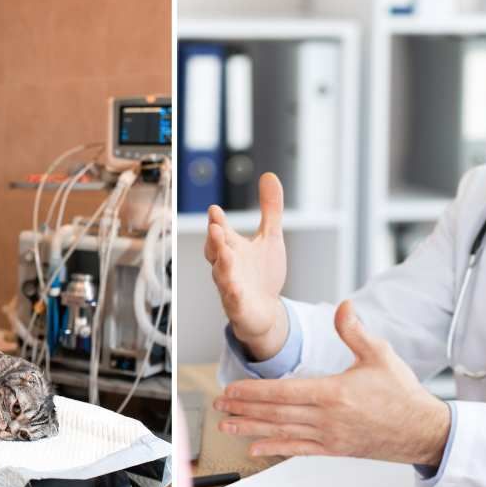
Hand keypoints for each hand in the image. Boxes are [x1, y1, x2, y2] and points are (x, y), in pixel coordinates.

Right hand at [204, 173, 288, 359]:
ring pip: (222, 275)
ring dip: (222, 264)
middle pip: (216, 251)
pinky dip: (233, 295)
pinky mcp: (238, 307)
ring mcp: (230, 286)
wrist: (264, 311)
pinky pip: (233, 301)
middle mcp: (227, 265)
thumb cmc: (262, 274)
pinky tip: (235, 289)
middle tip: (216, 227)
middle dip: (215, 240)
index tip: (215, 209)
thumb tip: (269, 175)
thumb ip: (270, 209)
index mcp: (232, 247)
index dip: (217, 221)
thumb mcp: (270, 238)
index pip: (221, 231)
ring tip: (225, 254)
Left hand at [213, 301, 450, 465]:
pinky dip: (275, 449)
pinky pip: (298, 450)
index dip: (253, 392)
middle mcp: (327, 418)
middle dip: (243, 409)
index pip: (283, 392)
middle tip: (218, 405)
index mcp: (333, 393)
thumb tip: (342, 306)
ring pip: (281, 432)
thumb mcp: (380, 354)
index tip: (231, 389)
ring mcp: (329, 437)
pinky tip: (256, 449)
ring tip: (226, 426)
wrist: (423, 430)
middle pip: (275, 413)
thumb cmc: (402, 393)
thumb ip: (355, 331)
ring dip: (251, 429)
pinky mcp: (334, 450)